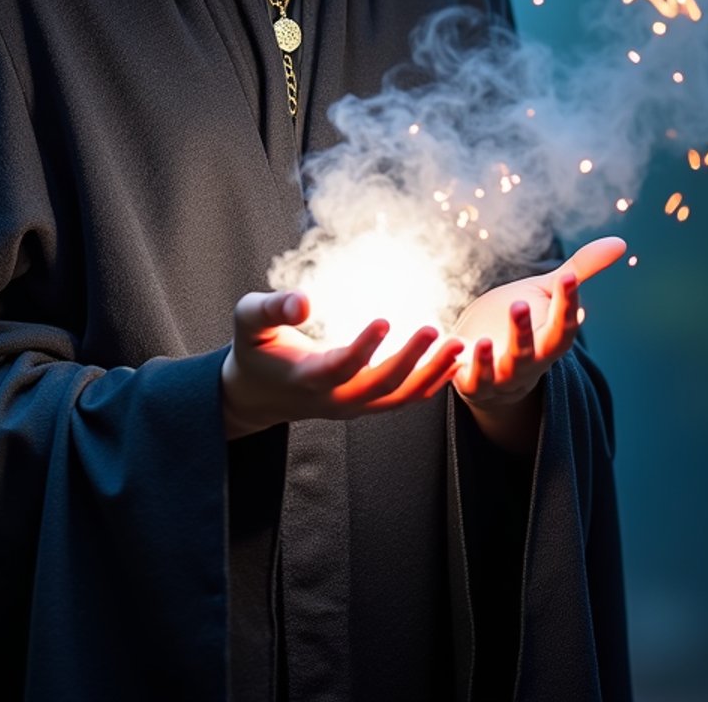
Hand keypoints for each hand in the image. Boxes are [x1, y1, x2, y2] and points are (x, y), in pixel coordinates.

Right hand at [220, 289, 463, 439]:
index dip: (363, 347)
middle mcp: (333, 399)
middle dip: (410, 360)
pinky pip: (404, 400)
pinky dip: (431, 384)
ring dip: (432, 373)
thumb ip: (272, 308)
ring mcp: (352, 407)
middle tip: (435, 329)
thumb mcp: (249, 321)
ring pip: (399, 398)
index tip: (386, 319)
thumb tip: (303, 300)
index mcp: (304, 377)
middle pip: (379, 387)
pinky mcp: (365, 405)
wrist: (259, 395)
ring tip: (458, 344)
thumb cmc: (255, 349)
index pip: (339, 367)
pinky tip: (453, 362)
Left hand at [452, 236, 626, 418]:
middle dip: (525, 331)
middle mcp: (528, 363)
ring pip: (498, 371)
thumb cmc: (521, 322)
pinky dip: (457, 367)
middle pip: (532, 353)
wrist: (487, 363)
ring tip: (483, 341)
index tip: (569, 278)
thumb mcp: (546, 293)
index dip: (568, 304)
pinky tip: (452, 348)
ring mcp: (500, 375)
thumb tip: (621, 242)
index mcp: (549, 340)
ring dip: (490, 358)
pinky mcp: (471, 382)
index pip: (564, 327)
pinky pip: (466, 379)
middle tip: (520, 303)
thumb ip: (580, 270)